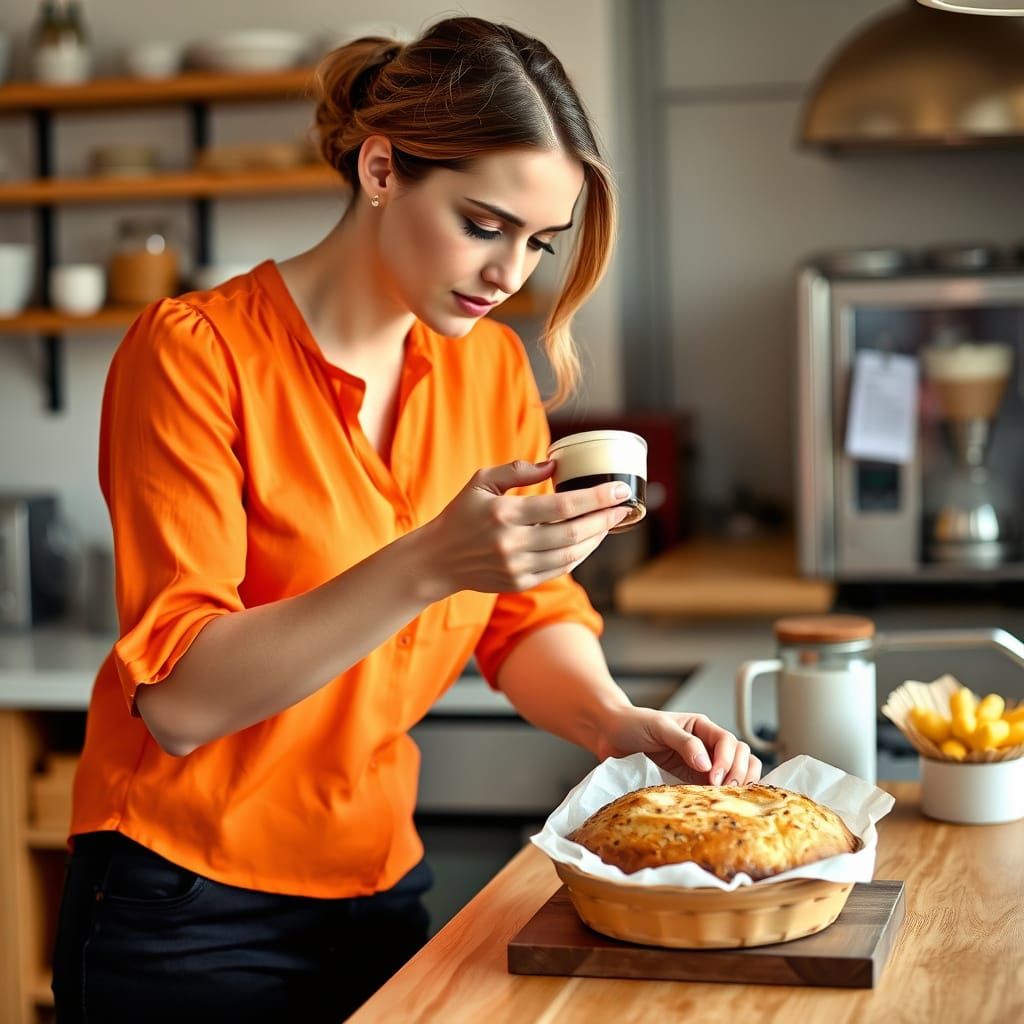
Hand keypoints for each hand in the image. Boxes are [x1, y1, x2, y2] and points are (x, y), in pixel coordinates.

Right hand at [414, 459, 628, 596]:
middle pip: (572, 532)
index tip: (619, 491)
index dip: (595, 498)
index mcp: (504, 513)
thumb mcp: (482, 482)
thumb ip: (518, 470)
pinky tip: (589, 540)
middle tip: (624, 507)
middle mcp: (511, 543)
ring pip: (570, 553)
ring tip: (610, 522)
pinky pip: (559, 569)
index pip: (561, 506)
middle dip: (604, 519)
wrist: (438, 559)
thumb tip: (555, 464)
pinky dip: (579, 554)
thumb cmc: (461, 514)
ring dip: (596, 538)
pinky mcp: (518, 582)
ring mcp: (516, 566)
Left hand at [594, 705, 761, 785]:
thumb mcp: (658, 726)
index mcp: (701, 727)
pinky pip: (716, 787)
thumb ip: (683, 742)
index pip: (728, 741)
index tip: (713, 775)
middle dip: (737, 771)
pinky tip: (717, 800)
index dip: (726, 759)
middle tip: (721, 788)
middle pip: (740, 755)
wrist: (612, 735)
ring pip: (737, 770)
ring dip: (737, 781)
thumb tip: (705, 762)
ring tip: (723, 794)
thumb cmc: (633, 724)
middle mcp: (706, 745)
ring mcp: (702, 765)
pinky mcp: (691, 781)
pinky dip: (724, 793)